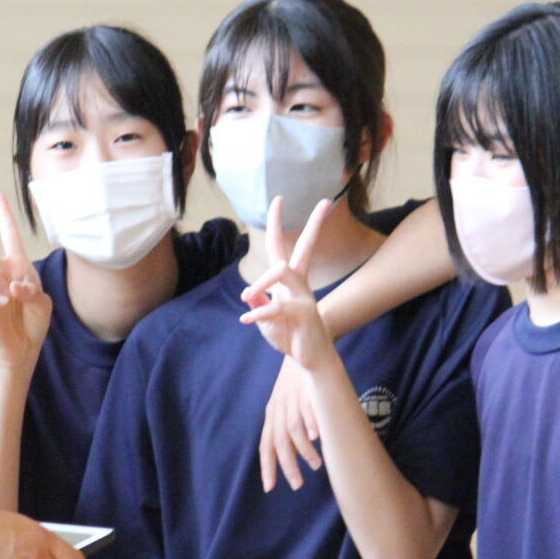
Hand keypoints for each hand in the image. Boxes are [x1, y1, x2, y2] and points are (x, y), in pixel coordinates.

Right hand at [0, 194, 50, 367]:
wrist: (22, 346)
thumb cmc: (34, 321)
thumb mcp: (42, 302)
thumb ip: (31, 289)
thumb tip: (11, 285)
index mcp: (18, 266)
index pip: (10, 236)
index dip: (4, 215)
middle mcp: (0, 272)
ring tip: (8, 295)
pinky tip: (4, 303)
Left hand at [240, 197, 337, 374]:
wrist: (310, 359)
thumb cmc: (290, 336)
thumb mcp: (266, 320)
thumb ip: (258, 304)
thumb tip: (247, 293)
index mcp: (290, 281)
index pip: (283, 246)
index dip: (279, 223)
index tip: (280, 198)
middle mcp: (300, 283)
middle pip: (306, 247)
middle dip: (314, 224)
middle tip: (315, 201)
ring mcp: (304, 297)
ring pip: (281, 272)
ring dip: (261, 281)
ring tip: (246, 295)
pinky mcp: (303, 314)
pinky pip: (277, 306)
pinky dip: (258, 312)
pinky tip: (245, 319)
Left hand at [257, 356, 322, 492]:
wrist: (303, 344)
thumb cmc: (298, 381)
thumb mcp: (287, 403)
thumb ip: (289, 427)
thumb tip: (296, 454)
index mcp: (272, 413)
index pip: (266, 444)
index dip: (267, 465)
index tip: (269, 487)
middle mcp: (279, 406)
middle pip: (279, 441)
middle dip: (287, 465)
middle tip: (297, 484)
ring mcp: (292, 397)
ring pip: (293, 428)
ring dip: (303, 450)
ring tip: (315, 465)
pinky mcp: (306, 386)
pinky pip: (308, 407)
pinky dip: (311, 423)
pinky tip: (316, 437)